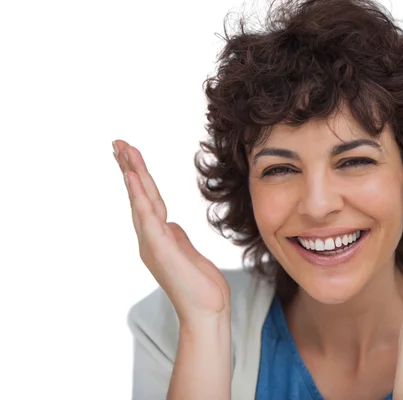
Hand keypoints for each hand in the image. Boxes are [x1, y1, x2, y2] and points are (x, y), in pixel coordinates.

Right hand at [113, 140, 229, 324]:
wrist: (206, 311)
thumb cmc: (199, 285)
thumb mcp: (187, 252)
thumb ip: (175, 236)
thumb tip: (170, 222)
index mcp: (157, 237)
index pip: (147, 199)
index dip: (138, 176)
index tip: (129, 154)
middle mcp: (150, 238)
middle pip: (139, 196)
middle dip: (129, 167)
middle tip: (117, 142)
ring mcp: (153, 243)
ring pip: (140, 201)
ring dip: (132, 174)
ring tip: (123, 151)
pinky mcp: (160, 249)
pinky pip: (148, 217)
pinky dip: (138, 196)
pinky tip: (133, 178)